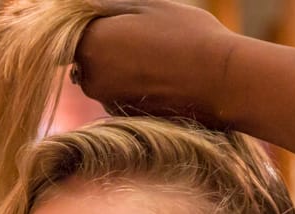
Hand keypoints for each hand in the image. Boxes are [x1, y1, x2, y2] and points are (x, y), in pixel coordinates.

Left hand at [74, 0, 235, 126]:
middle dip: (107, 48)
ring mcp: (109, 103)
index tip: (118, 22)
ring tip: (159, 58)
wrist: (221, 84)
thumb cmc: (186, 36)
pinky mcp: (128, 120)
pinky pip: (123, 98)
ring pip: (106, 80)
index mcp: (91, 44)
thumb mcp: (146, 5)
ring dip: (123, 69)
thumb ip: (108, 7)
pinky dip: (137, 89)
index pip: (73, 33)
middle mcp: (92, 79)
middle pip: (88, 59)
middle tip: (144, 36)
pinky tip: (164, 79)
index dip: (96, 26)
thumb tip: (87, 8)